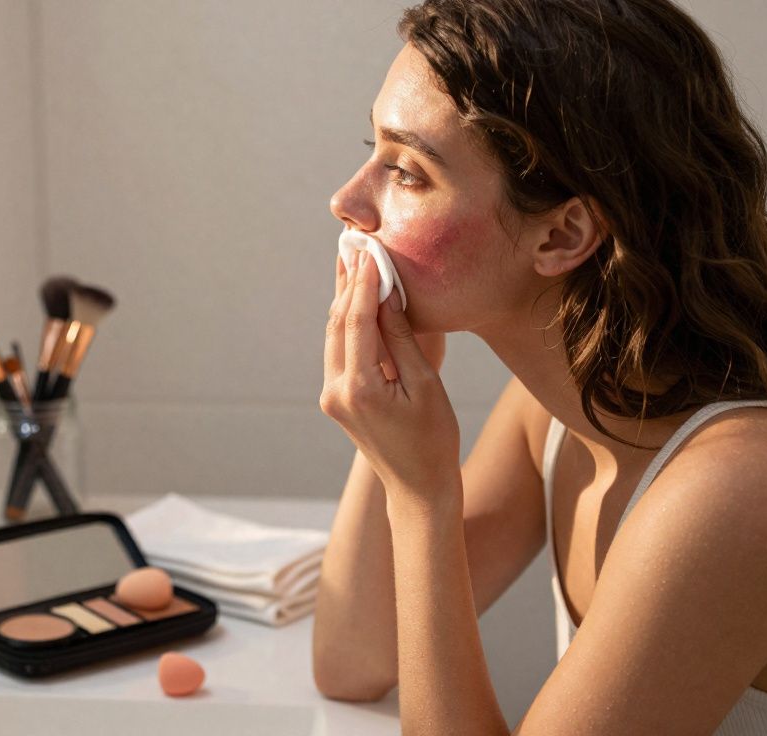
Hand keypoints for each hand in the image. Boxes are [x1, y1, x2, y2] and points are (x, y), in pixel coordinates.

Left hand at [320, 250, 460, 500]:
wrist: (417, 486)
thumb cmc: (434, 438)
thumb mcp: (426, 385)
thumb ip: (401, 339)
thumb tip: (387, 296)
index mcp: (360, 388)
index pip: (356, 322)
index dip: (363, 283)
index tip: (369, 251)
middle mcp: (336, 392)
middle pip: (337, 325)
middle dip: (347, 285)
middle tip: (353, 246)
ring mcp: (332, 397)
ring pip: (333, 336)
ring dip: (343, 301)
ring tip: (351, 263)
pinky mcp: (336, 399)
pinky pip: (339, 352)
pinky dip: (347, 324)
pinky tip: (356, 299)